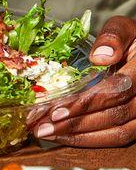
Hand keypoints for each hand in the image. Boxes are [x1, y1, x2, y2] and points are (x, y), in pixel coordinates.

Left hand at [32, 16, 135, 146]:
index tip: (56, 112)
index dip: (85, 103)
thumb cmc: (131, 40)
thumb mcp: (124, 29)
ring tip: (47, 133)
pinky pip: (119, 138)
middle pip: (115, 116)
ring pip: (119, 133)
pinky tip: (64, 137)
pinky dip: (91, 140)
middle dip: (75, 124)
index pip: (116, 91)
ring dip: (79, 137)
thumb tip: (99, 57)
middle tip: (42, 128)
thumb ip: (113, 37)